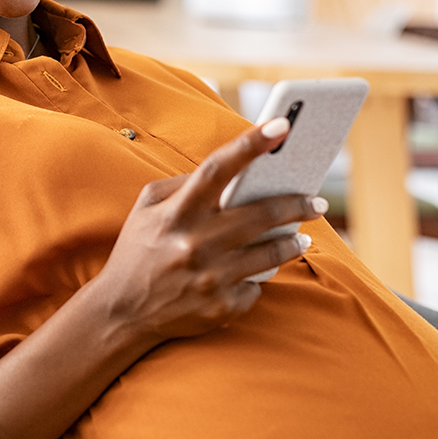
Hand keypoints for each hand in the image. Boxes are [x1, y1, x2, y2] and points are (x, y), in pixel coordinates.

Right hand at [92, 117, 328, 347]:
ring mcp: (210, 277)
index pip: (217, 169)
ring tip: (301, 234)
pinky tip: (254, 272)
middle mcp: (194, 243)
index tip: (281, 125)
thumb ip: (181, 184)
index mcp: (176, 212)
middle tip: (316, 200)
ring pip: (271, 253)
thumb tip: (228, 172)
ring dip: (293, 241)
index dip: (250, 144)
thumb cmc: (138, 252)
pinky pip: (256, 286)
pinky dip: (258, 277)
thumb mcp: (146, 209)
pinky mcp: (221, 307)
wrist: (121, 313)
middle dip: (296, 203)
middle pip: (261, 214)